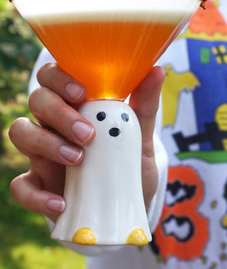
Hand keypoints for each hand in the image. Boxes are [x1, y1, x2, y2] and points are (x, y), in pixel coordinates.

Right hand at [9, 62, 164, 221]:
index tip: (82, 92)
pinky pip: (20, 186)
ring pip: (21, 132)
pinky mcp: (39, 183)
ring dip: (46, 143)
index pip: (54, 77)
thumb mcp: (141, 136)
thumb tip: (158, 71)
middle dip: (59, 112)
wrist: (127, 201)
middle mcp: (56, 123)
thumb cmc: (129, 163)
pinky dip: (35, 194)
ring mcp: (43, 152)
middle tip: (87, 134)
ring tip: (78, 160)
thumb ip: (145, 106)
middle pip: (37, 99)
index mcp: (77, 106)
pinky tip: (61, 202)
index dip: (59, 78)